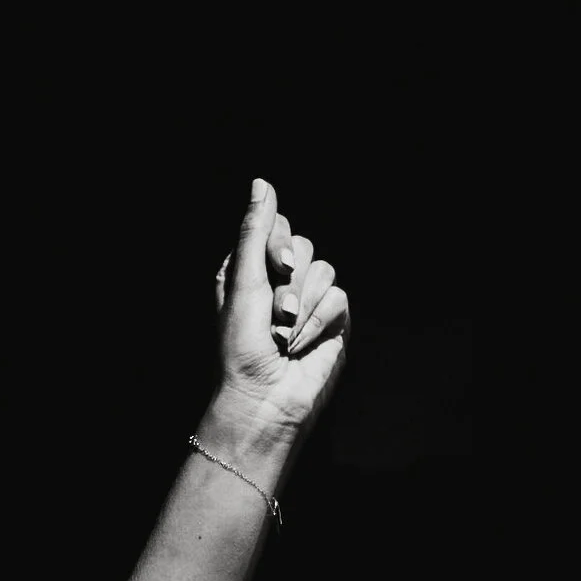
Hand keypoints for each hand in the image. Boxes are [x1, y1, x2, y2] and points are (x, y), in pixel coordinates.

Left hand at [208, 179, 352, 440]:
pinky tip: (301, 345)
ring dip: (302, 308)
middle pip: (303, 246)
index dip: (279, 244)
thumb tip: (262, 182)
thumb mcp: (241, 282)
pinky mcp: (332, 320)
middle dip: (289, 282)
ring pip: (324, 270)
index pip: (276, 227)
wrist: (264, 398)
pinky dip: (318, 323)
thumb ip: (255, 232)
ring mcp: (308, 300)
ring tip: (284, 336)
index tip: (274, 268)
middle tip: (276, 314)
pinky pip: (339, 297)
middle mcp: (279, 281)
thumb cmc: (241, 347)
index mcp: (248, 269)